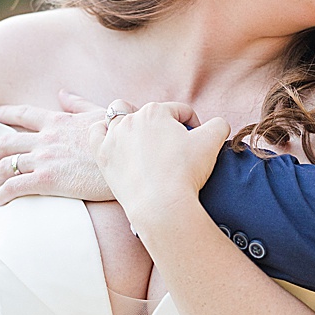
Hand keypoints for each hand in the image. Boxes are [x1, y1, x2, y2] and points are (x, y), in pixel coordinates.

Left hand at [0, 91, 114, 203]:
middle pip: (8, 142)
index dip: (7, 113)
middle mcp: (47, 138)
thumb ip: (79, 104)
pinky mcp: (48, 180)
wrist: (130, 157)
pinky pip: (16, 187)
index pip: (25, 114)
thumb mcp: (101, 113)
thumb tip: (63, 93)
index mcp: (59, 121)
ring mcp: (45, 158)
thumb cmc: (121, 137)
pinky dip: (2, 193)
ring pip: (8, 165)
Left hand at [97, 101, 230, 234]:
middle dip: (162, 125)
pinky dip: (103, 133)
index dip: (193, 124)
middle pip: (150, 115)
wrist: (160, 204)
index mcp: (156, 112)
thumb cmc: (186, 172)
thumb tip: (216, 125)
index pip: (179, 111)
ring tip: (141, 139)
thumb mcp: (212, 142)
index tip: (197, 140)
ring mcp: (113, 136)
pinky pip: (96, 133)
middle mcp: (131, 119)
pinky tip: (114, 141)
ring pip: (117, 117)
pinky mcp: (102, 155)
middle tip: (171, 145)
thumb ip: (218, 125)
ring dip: (130, 123)